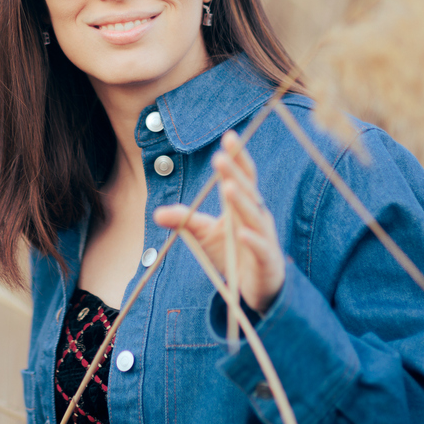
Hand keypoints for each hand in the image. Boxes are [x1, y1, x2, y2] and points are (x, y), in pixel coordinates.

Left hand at [152, 130, 285, 314]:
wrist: (259, 287)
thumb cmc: (233, 253)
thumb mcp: (205, 234)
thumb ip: (185, 220)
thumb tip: (156, 213)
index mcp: (242, 206)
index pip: (242, 176)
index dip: (237, 158)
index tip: (229, 137)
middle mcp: (256, 216)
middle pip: (248, 191)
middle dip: (234, 174)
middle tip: (220, 157)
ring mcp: (264, 237)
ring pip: (254, 216)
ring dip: (241, 202)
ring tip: (228, 187)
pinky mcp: (267, 260)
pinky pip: (260, 247)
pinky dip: (252, 239)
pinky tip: (242, 232)